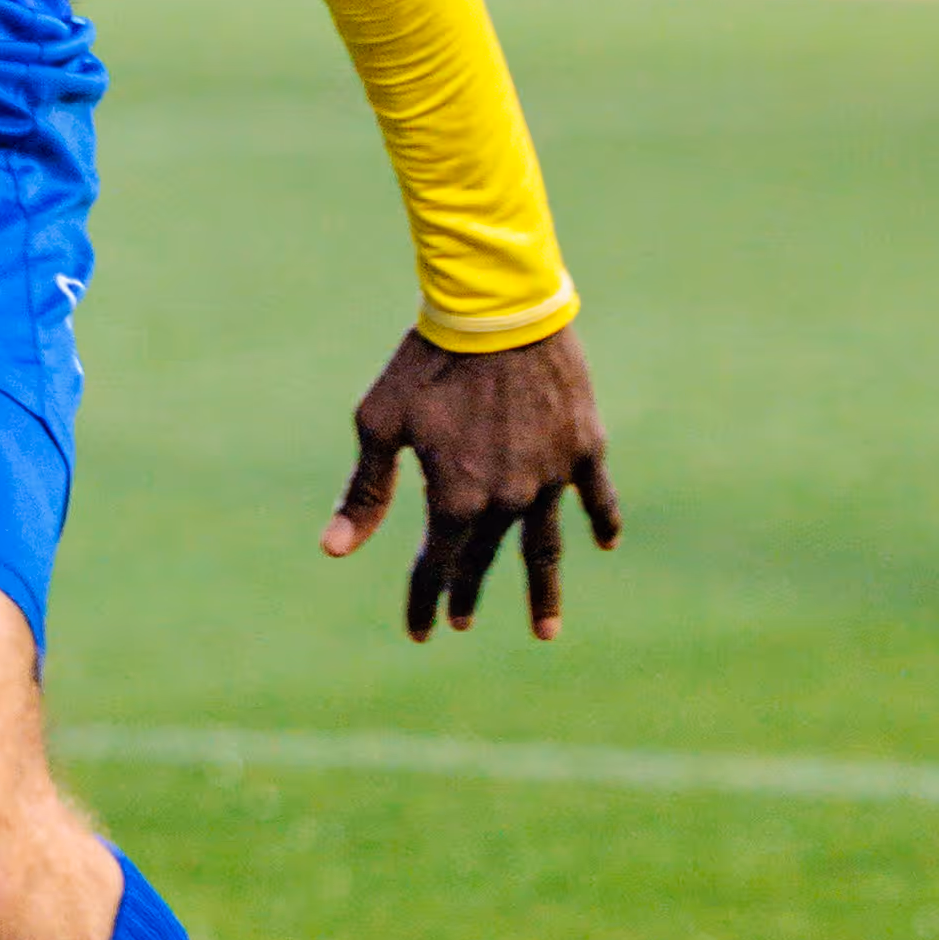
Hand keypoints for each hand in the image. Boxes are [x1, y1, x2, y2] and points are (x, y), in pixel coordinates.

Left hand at [325, 323, 620, 641]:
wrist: (494, 308)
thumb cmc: (425, 361)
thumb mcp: (381, 423)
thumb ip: (365, 491)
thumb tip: (333, 551)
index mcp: (456, 497)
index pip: (437, 566)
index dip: (424, 599)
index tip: (420, 632)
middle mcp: (508, 498)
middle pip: (487, 559)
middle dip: (470, 593)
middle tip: (461, 620)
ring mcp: (552, 475)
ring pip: (547, 546)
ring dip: (543, 590)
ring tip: (544, 632)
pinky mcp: (584, 446)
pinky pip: (598, 496)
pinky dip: (603, 521)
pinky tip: (605, 544)